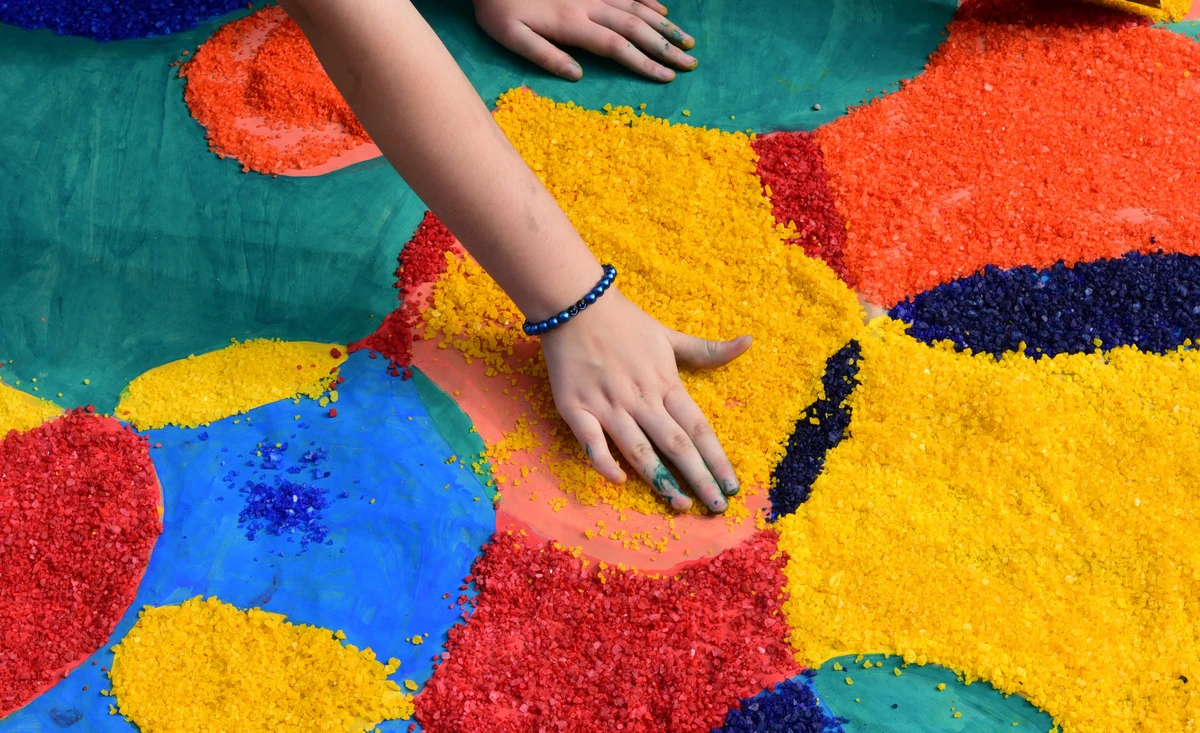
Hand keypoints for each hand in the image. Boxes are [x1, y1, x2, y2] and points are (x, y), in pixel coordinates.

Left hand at [473, 0, 696, 82]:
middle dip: (665, 46)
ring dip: (663, 24)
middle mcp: (588, 3)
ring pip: (635, 6)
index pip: (616, 47)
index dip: (644, 63)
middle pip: (635, 27)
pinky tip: (661, 7)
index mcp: (571, 23)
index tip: (667, 78)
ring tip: (686, 40)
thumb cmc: (497, 8)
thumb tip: (577, 75)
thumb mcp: (510, 36)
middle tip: (690, 63)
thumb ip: (544, 55)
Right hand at [541, 289, 750, 512]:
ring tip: (680, 504)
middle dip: (699, 478)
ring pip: (639, 449)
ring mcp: (608, 405)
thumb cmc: (624, 322)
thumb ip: (706, 350)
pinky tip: (619, 481)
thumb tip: (747, 343)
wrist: (574, 304)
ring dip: (661, 479)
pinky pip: (592, 442)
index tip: (732, 486)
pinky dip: (604, 462)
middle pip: (676, 445)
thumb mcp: (669, 335)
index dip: (717, 459)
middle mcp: (641, 398)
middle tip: (716, 507)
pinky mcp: (576, 408)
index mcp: (665, 383)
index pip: (699, 428)